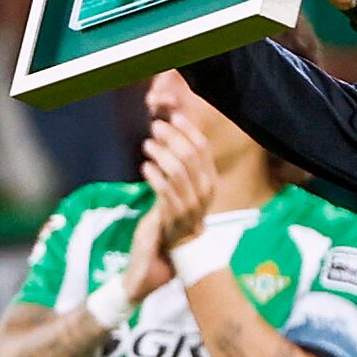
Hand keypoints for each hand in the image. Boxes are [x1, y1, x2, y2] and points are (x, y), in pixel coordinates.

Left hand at [136, 112, 216, 259]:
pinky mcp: (174, 214)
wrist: (183, 239)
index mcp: (211, 178)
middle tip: (155, 127)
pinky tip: (145, 167)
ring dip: (160, 154)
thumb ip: (184, 157)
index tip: (173, 117)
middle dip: (171, 137)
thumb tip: (169, 125)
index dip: (188, 130)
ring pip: (176, 171)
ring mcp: (191, 203)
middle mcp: (205, 190)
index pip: (203, 148)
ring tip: (147, 145)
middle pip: (189, 156)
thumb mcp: (191, 181)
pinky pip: (164, 191)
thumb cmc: (183, 202)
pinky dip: (154, 176)